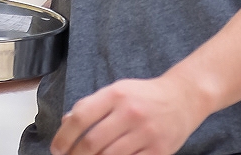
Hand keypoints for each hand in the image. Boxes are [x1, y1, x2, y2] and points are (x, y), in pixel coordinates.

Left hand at [50, 75, 209, 154]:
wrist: (184, 98)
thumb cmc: (144, 95)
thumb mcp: (117, 91)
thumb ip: (91, 105)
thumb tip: (66, 123)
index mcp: (116, 95)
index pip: (81, 117)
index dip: (64, 137)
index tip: (57, 149)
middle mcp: (130, 113)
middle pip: (92, 143)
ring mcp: (146, 133)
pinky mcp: (159, 151)